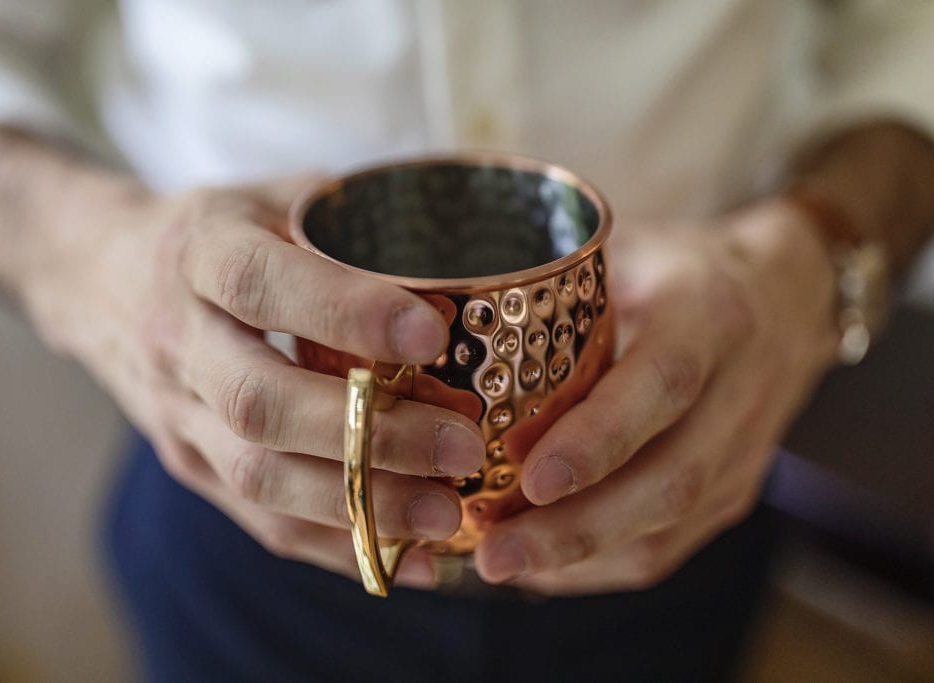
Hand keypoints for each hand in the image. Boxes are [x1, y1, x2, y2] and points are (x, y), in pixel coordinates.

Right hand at [24, 179, 485, 586]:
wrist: (100, 278)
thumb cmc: (216, 231)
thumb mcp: (271, 197)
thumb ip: (351, 226)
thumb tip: (464, 269)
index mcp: (198, 254)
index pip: (259, 284)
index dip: (345, 312)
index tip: (432, 333)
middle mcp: (177, 339)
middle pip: (260, 404)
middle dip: (369, 434)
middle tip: (461, 448)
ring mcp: (175, 414)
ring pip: (259, 478)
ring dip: (358, 506)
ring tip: (447, 514)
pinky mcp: (187, 464)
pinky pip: (259, 520)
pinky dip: (336, 546)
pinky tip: (407, 558)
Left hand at [474, 199, 839, 594]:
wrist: (788, 297)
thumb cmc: (678, 269)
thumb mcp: (626, 249)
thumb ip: (556, 283)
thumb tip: (444, 320)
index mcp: (710, 316)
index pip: (663, 384)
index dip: (601, 437)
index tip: (531, 479)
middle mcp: (740, 391)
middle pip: (668, 480)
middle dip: (575, 529)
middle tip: (494, 553)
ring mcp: (745, 452)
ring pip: (668, 527)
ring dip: (580, 557)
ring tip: (501, 562)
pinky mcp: (734, 491)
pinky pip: (670, 546)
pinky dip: (599, 564)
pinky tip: (542, 565)